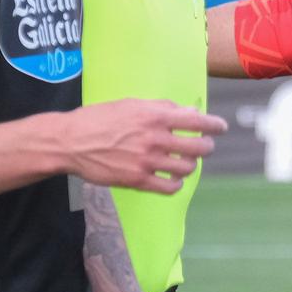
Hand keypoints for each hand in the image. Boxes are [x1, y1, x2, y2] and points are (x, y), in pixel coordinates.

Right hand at [61, 101, 223, 192]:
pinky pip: (169, 187)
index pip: (197, 122)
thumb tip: (191, 113)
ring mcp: (147, 161)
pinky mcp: (137, 180)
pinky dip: (176, 183)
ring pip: (186, 168)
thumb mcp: (132, 104)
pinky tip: (173, 178)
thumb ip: (163, 108)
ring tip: (184, 161)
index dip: (215, 125)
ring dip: (190, 165)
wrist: (70, 142)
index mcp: (155, 116)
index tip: (221, 127)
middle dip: (206, 147)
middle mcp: (155, 138)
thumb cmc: (100, 119)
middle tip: (204, 146)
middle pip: (198, 148)